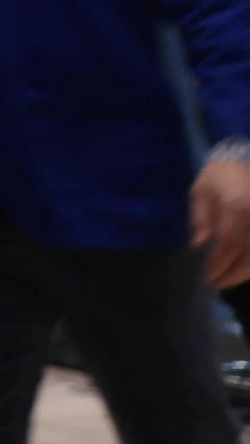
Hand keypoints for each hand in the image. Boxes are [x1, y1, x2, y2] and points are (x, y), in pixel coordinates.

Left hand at [192, 158, 249, 286]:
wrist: (241, 159)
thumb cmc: (218, 176)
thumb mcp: (200, 193)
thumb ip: (201, 220)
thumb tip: (198, 247)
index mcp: (235, 209)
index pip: (228, 245)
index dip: (219, 264)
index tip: (209, 276)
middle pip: (249, 256)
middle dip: (233, 274)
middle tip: (218, 284)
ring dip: (246, 272)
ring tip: (230, 279)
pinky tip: (245, 268)